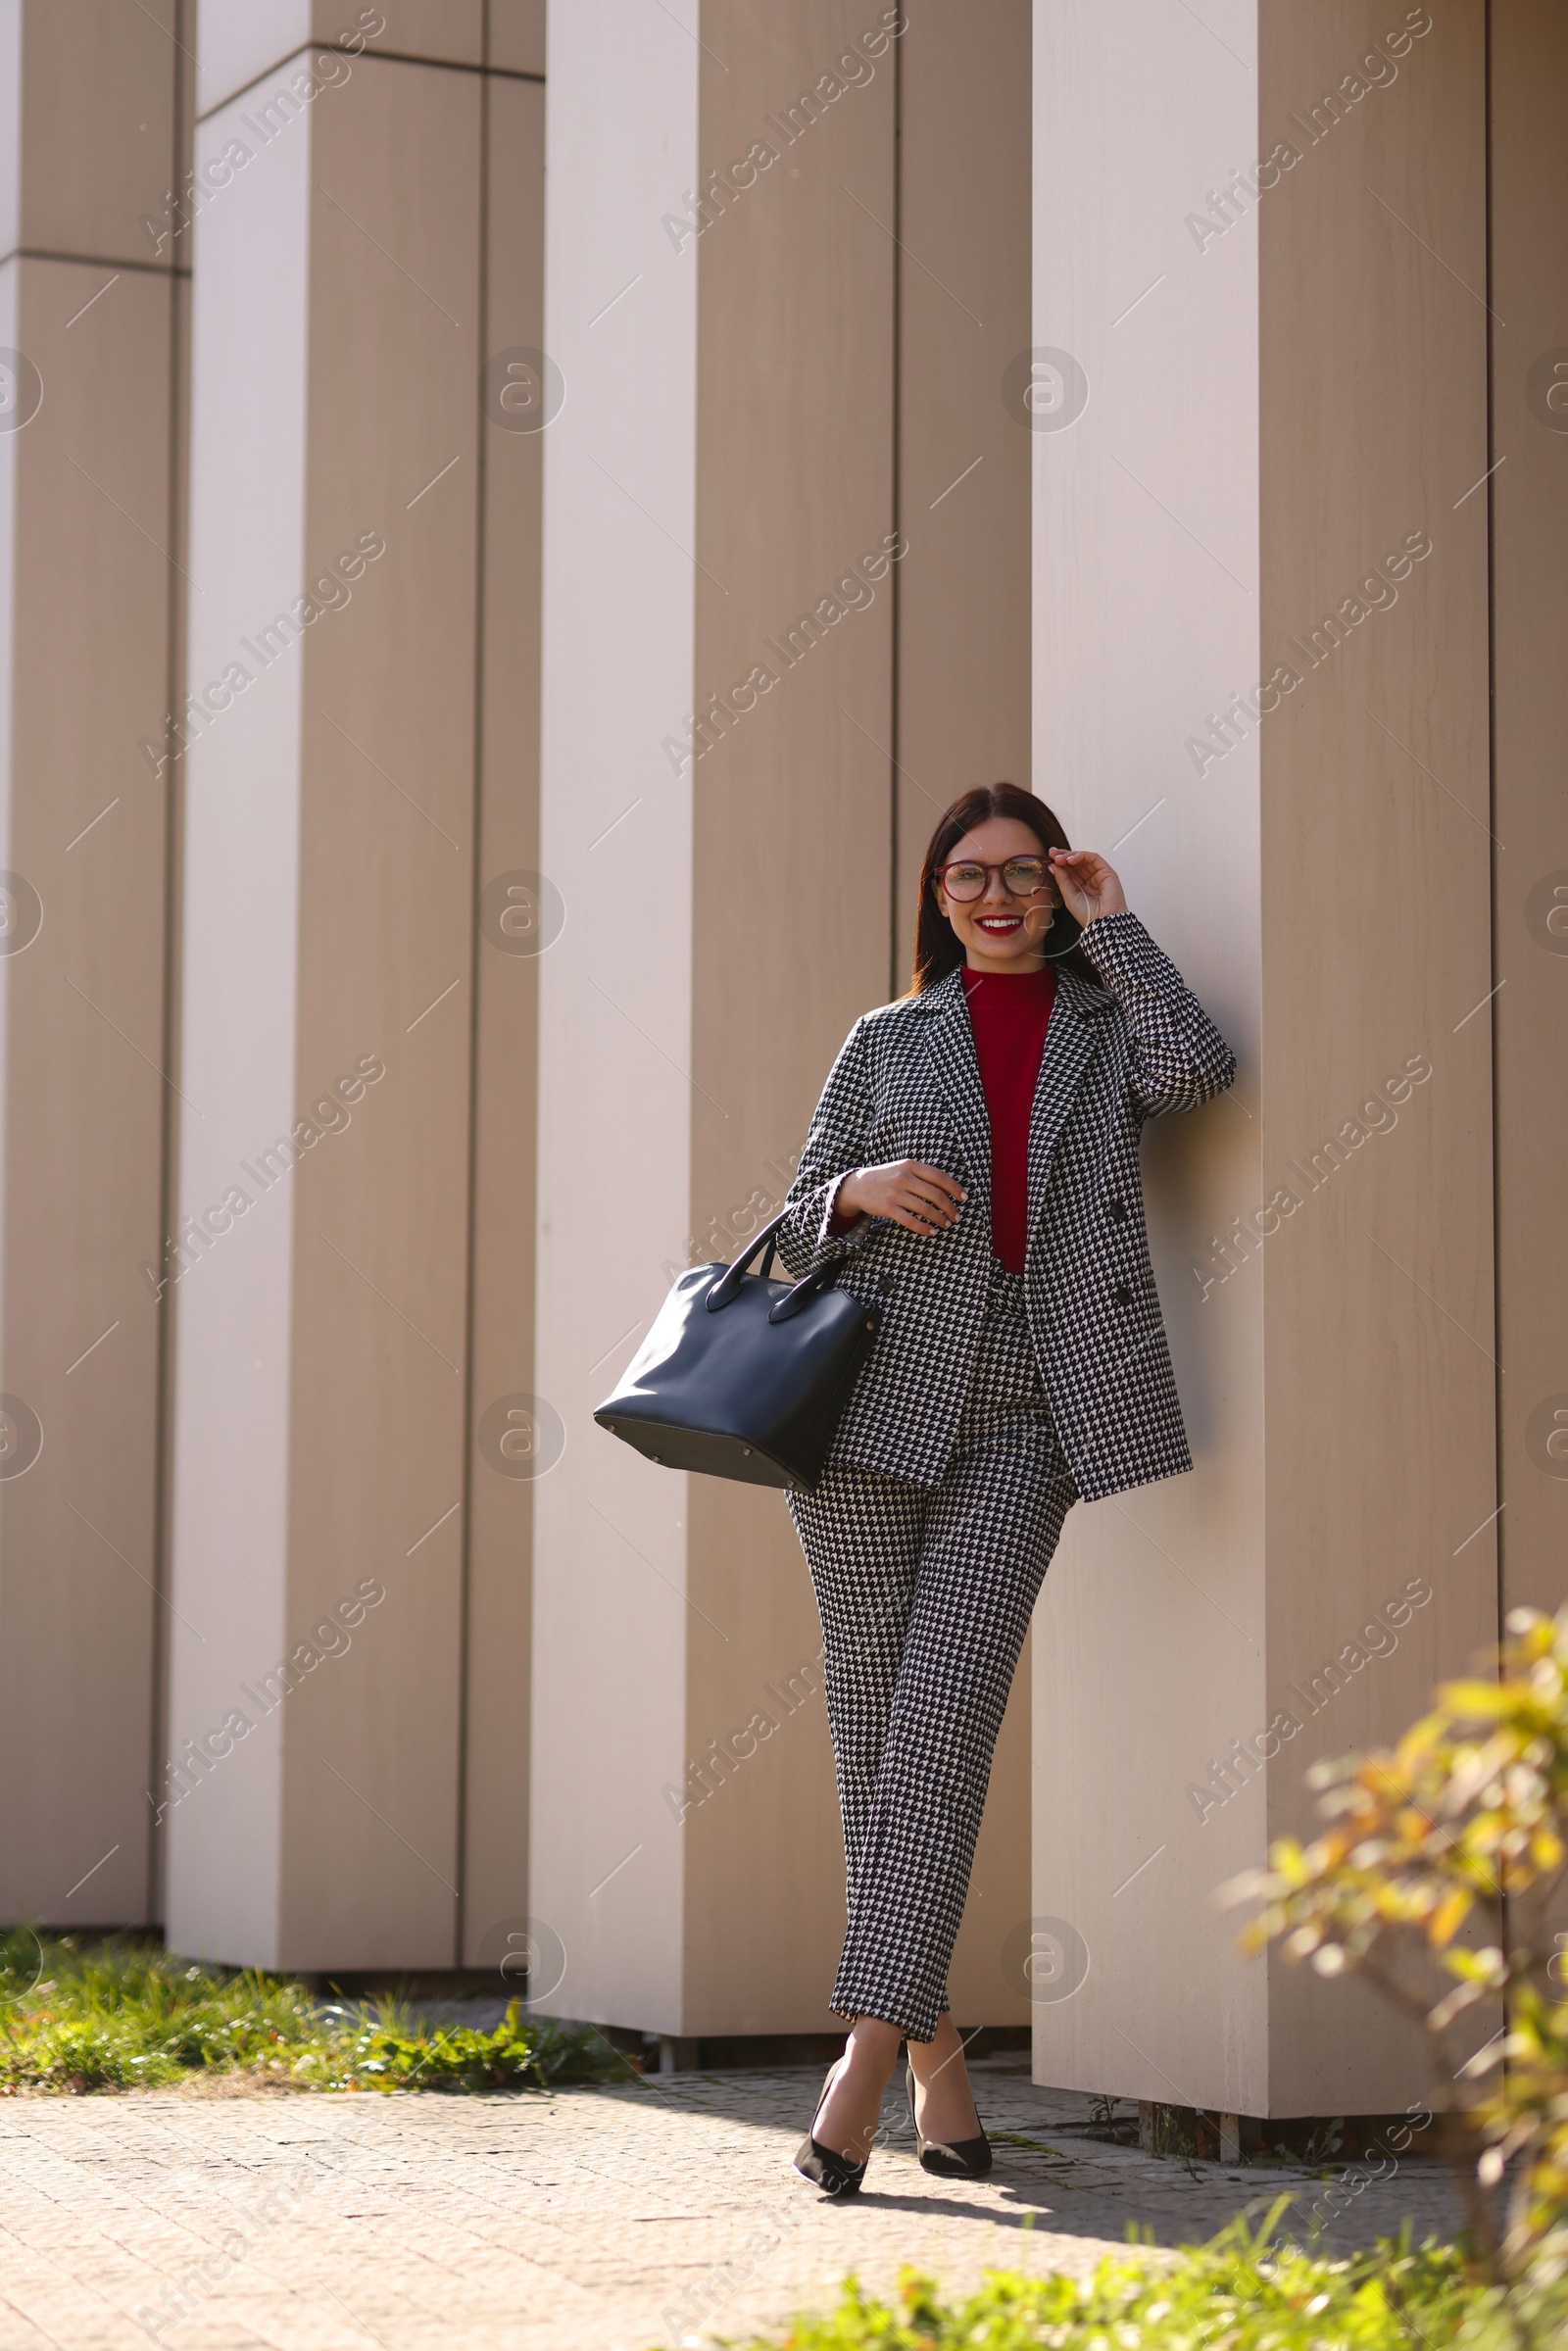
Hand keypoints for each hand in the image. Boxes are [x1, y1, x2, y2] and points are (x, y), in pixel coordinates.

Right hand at [836, 1160, 965, 1237]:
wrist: (857, 1186)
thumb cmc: (886, 1178)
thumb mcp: (903, 1169)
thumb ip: (923, 1175)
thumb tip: (949, 1190)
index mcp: (910, 1165)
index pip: (939, 1176)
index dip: (955, 1188)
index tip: (964, 1199)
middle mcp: (903, 1177)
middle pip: (935, 1194)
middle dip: (950, 1208)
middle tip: (956, 1217)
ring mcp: (894, 1193)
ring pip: (925, 1209)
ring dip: (939, 1219)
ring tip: (945, 1225)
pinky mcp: (887, 1207)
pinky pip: (910, 1220)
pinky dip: (923, 1228)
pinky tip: (931, 1232)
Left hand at [1048, 847, 1126, 926]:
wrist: (1102, 921)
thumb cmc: (1088, 914)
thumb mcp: (1069, 896)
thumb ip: (1062, 879)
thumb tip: (1053, 865)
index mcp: (1079, 886)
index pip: (1068, 870)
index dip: (1059, 863)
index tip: (1049, 858)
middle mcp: (1089, 879)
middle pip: (1075, 862)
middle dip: (1063, 856)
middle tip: (1052, 854)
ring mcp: (1098, 874)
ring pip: (1083, 858)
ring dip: (1070, 855)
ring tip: (1060, 858)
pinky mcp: (1106, 871)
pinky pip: (1094, 858)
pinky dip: (1082, 855)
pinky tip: (1071, 859)